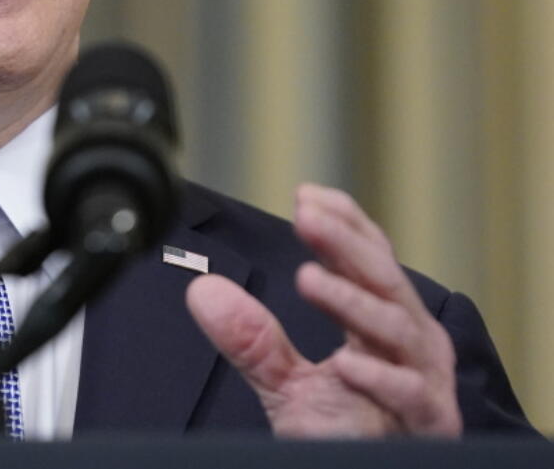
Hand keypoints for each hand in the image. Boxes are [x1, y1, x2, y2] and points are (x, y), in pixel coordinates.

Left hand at [185, 183, 461, 436]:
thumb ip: (253, 340)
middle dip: (346, 244)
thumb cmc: (347, 433)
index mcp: (383, 324)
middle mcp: (409, 344)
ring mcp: (424, 381)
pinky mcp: (427, 422)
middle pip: (383, 280)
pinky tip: (347, 363)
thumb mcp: (287, 386)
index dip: (344, 224)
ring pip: (397, 328)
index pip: (369, 260)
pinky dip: (381, 377)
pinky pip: (409, 394)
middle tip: (306, 217)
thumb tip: (203, 291)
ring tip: (309, 278)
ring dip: (353, 301)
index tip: (305, 195)